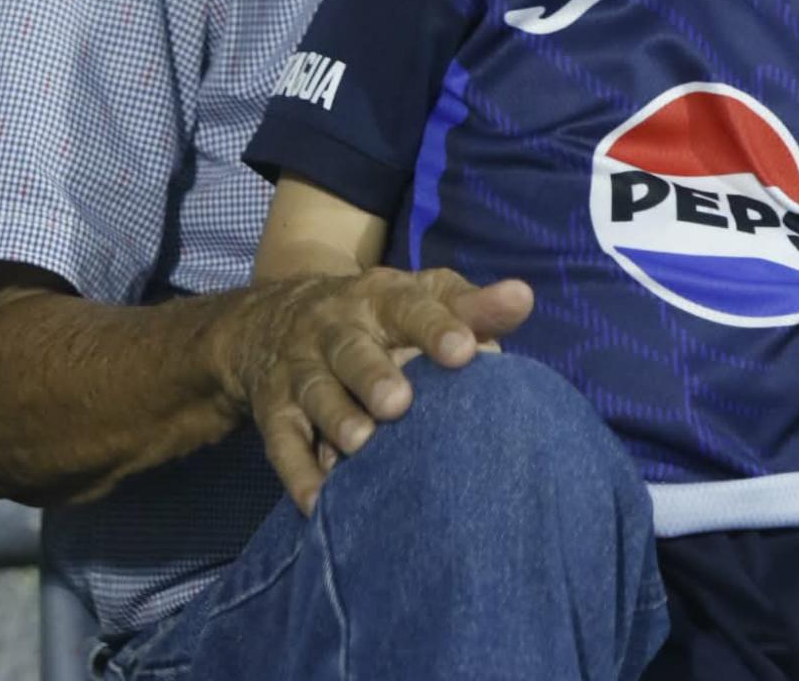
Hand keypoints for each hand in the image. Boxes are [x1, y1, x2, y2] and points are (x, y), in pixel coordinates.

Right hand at [218, 268, 533, 514]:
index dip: (437, 327)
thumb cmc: (379, 314)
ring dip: (337, 418)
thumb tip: (523, 298)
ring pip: (316, 392)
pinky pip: (281, 443)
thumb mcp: (420, 295)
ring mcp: (300, 368)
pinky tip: (318, 503)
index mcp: (380, 296)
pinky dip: (297, 473)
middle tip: (400, 403)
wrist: (275, 318)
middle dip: (373, 374)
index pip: (410, 307)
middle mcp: (335, 327)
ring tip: (361, 445)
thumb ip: (470, 305)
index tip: (466, 350)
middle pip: (351, 348)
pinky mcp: (274, 411)